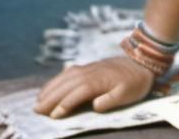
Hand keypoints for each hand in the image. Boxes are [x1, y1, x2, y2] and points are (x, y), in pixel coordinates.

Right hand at [34, 54, 154, 118]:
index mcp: (98, 81)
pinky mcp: (86, 67)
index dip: (65, 105)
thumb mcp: (128, 94)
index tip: (54, 115)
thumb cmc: (135, 82)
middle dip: (50, 98)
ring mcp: (86, 68)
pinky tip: (49, 87)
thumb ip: (111, 100)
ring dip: (50, 89)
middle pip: (65, 86)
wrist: (141, 62)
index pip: (77, 93)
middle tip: (36, 111)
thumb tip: (94, 106)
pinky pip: (67, 73)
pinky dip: (55, 80)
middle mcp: (89, 73)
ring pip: (63, 79)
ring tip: (38, 101)